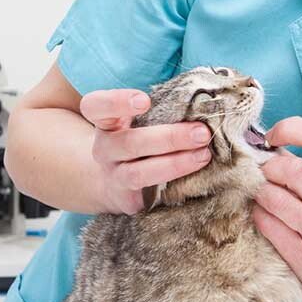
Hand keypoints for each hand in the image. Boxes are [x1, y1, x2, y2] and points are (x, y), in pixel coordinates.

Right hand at [78, 88, 212, 214]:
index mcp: (106, 122)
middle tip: (201, 132)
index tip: (144, 101)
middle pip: (130, 142)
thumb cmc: (138, 137)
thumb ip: (161, 107)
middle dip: (169, 138)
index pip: (97, 106)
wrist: (114, 182)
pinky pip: (151, 197)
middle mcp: (104, 149)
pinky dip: (176, 186)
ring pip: (139, 173)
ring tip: (204, 155)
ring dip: (175, 164)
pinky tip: (198, 178)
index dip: (117, 102)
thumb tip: (202, 100)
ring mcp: (114, 176)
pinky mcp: (128, 201)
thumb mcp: (139, 120)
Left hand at [250, 117, 301, 297]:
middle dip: (268, 167)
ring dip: (259, 192)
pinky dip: (258, 215)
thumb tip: (264, 141)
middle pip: (292, 170)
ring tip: (263, 195)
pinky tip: (265, 215)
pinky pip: (267, 225)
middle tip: (263, 173)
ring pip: (274, 199)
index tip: (272, 137)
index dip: (291, 129)